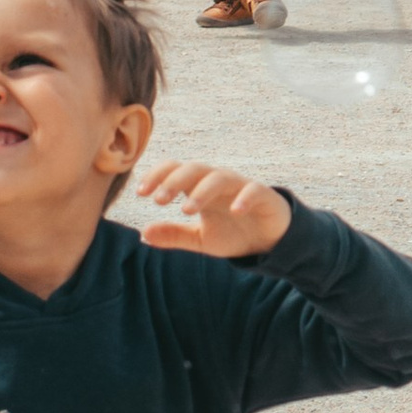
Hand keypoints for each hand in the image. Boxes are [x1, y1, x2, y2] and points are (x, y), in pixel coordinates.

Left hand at [138, 160, 293, 257]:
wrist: (270, 242)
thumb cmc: (233, 233)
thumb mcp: (200, 238)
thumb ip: (174, 234)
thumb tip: (143, 234)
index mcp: (200, 188)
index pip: (176, 171)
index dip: (158, 176)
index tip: (141, 193)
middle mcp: (218, 183)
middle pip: (194, 169)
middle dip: (174, 181)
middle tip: (158, 200)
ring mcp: (241, 188)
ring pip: (219, 177)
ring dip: (202, 191)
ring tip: (187, 210)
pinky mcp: (264, 197)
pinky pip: (254, 191)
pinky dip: (244, 198)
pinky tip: (235, 210)